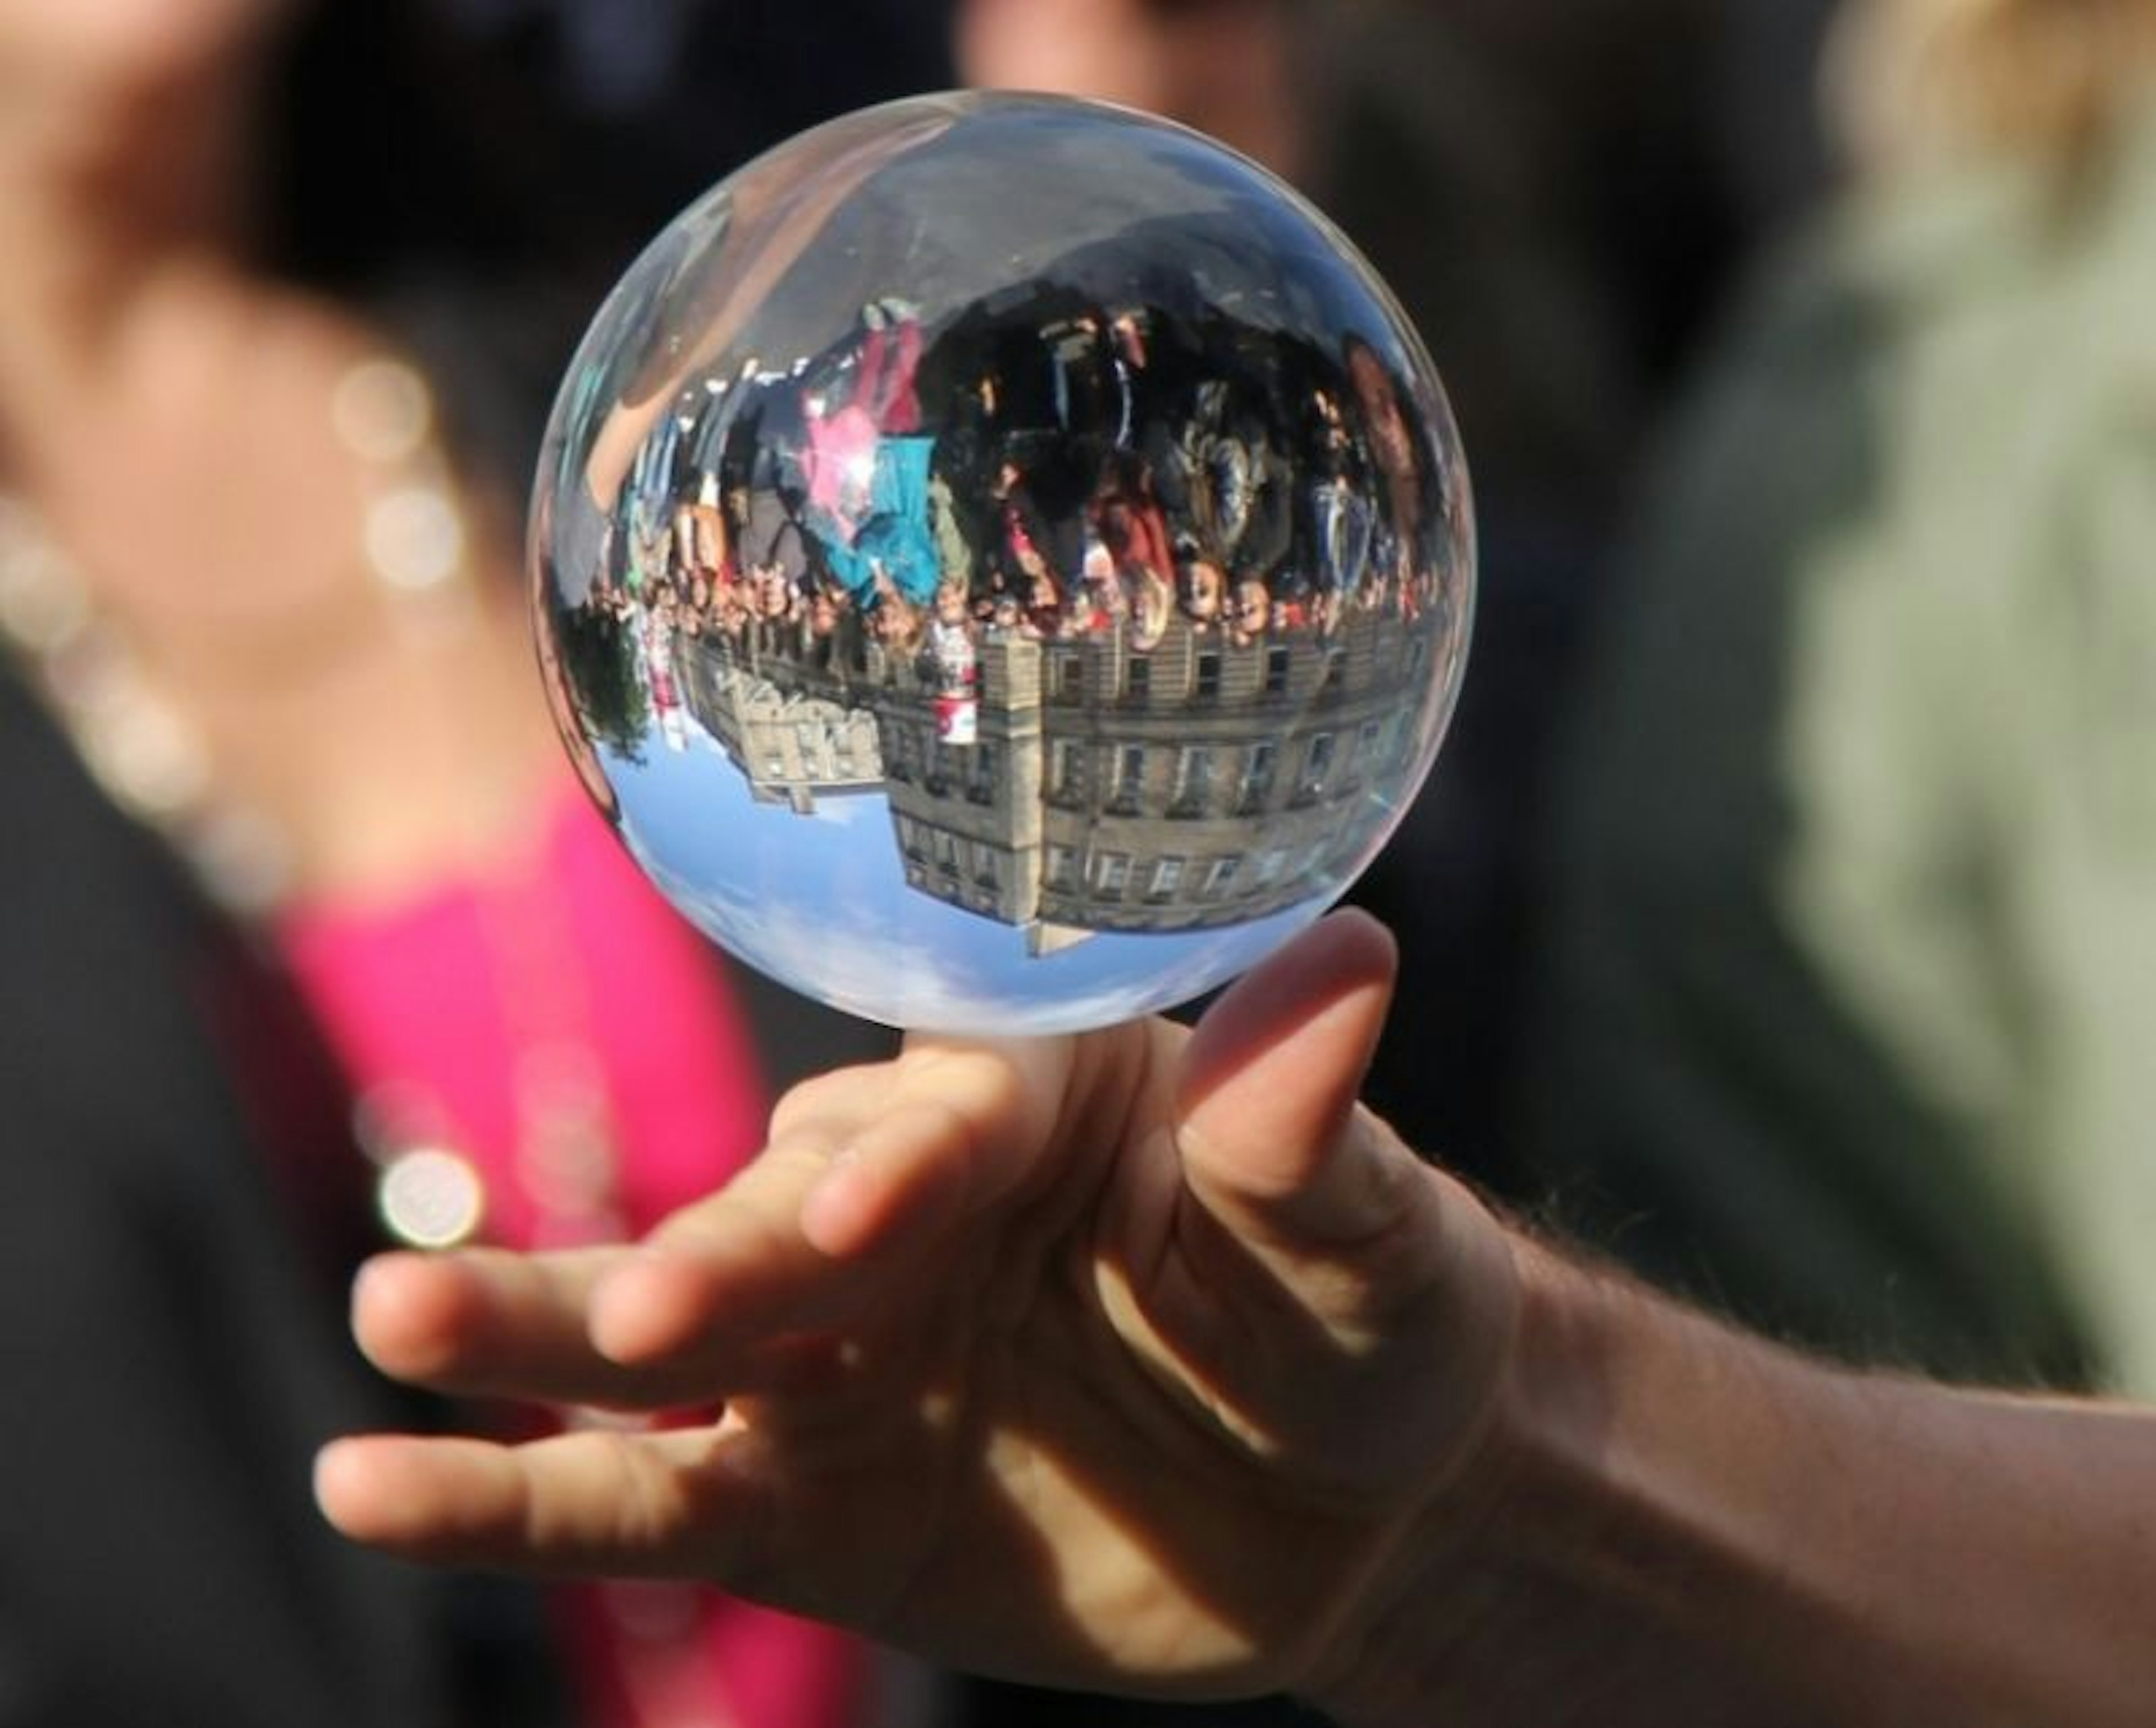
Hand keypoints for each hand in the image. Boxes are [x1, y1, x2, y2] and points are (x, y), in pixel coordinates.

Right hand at [316, 911, 1523, 1704]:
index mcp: (1023, 1092)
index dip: (900, 1164)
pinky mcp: (800, 1498)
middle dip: (712, 1265)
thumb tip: (1349, 957)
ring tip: (394, 1323)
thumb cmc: (1360, 1313)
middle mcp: (895, 1198)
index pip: (939, 1111)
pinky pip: (644, 1496)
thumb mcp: (1360, 1234)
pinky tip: (378, 1486)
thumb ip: (1304, 1127)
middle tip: (643, 1311)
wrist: (1349, 1493)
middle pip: (775, 1218)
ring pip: (660, 1343)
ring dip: (531, 1336)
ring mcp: (832, 1350)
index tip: (865, 1220)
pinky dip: (517, 1496)